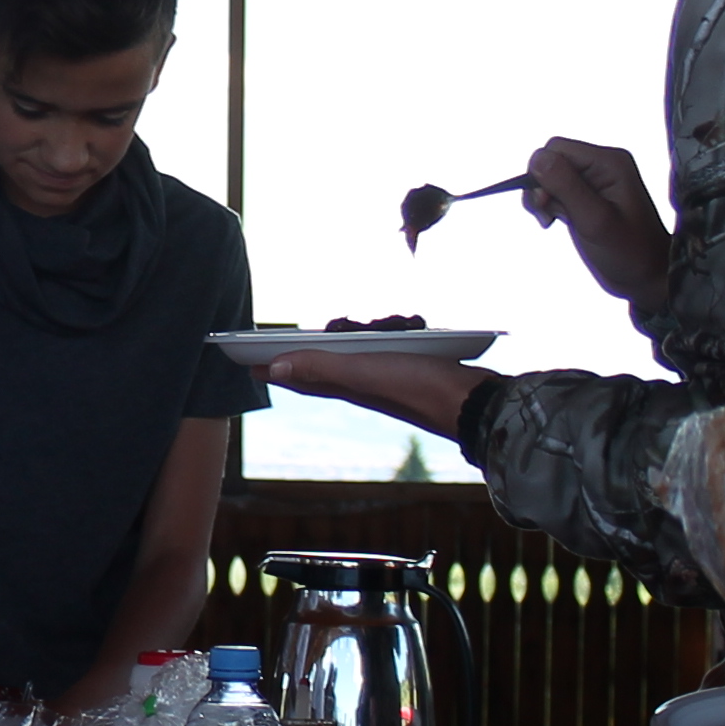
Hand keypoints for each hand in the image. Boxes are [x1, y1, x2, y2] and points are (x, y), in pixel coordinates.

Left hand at [265, 346, 484, 435]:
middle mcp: (364, 381)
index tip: (247, 362)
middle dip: (343, 329)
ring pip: (372, 340)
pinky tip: (424, 328)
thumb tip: (276, 368)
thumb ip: (321, 368)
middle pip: (336, 350)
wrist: (477, 402)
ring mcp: (392, 373)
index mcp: (345, 385)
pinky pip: (403, 339)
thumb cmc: (418, 388)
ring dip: (385, 326)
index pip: (298, 376)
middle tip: (353, 323)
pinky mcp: (417, 364)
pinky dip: (410, 329)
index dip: (273, 367)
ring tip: (405, 326)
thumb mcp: (363, 372)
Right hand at [524, 138, 671, 303]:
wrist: (646, 278)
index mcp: (609, 162)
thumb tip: (537, 158)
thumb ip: (566, 187)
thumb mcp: (595, 220)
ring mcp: (594, 181)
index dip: (542, 173)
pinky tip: (553, 221)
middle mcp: (601, 165)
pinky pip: (556, 189)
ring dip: (541, 198)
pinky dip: (548, 204)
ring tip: (549, 221)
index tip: (545, 206)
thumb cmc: (628, 252)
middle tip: (547, 217)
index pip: (557, 149)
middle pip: (551, 159)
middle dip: (540, 187)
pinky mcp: (585, 197)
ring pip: (550, 175)